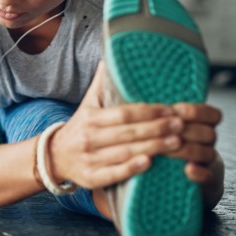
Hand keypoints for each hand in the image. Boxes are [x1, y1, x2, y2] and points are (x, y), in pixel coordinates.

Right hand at [47, 63, 185, 188]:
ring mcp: (90, 159)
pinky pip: (114, 174)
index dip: (148, 111)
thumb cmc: (80, 128)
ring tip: (177, 143)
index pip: (123, 113)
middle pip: (128, 133)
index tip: (170, 109)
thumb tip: (111, 56)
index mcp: (90, 118)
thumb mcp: (88, 104)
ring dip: (153, 148)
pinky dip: (132, 169)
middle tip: (181, 125)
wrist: (54, 157)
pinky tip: (150, 163)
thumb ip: (102, 83)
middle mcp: (89, 138)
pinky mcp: (91, 178)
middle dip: (157, 129)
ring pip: (125, 153)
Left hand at [165, 102, 224, 209]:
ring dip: (188, 150)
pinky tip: (187, 169)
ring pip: (208, 152)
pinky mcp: (206, 185)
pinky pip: (208, 177)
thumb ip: (156, 119)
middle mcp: (206, 144)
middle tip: (169, 132)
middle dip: (187, 131)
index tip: (177, 110)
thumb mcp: (160, 132)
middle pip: (208, 133)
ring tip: (168, 151)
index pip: (211, 115)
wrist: (169, 184)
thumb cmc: (160, 152)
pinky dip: (198, 173)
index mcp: (198, 127)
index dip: (197, 111)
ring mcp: (207, 164)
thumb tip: (138, 103)